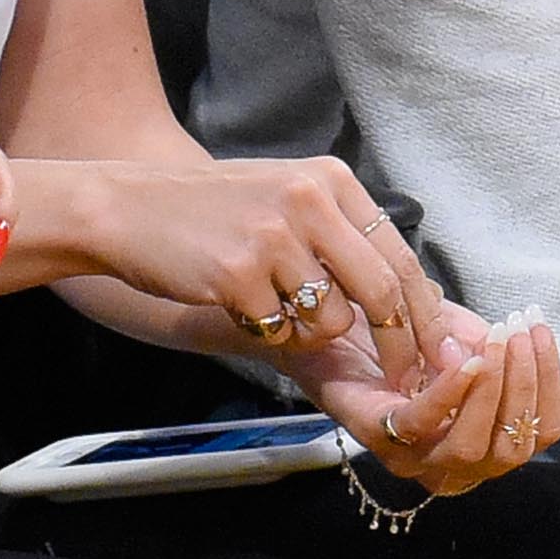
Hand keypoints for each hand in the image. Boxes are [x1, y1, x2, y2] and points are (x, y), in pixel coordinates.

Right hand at [86, 157, 447, 390]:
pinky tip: (234, 303)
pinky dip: (266, 333)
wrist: (122, 208)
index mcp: (328, 179)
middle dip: (400, 348)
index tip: (437, 354)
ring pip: (333, 321)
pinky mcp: (238, 273)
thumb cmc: (208, 211)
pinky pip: (281, 332)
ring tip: (269, 306)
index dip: (425, 314)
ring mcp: (272, 236)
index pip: (400, 256)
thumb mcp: (283, 198)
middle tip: (401, 379)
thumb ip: (340, 235)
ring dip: (310, 333)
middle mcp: (307, 199)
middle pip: (381, 292)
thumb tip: (412, 298)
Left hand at [286, 304, 559, 497]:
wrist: (336, 324)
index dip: (551, 386)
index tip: (541, 332)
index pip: (540, 434)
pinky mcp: (379, 439)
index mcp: (487, 451)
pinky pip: (426, 425)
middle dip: (526, 385)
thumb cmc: (411, 343)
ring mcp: (415, 460)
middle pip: (514, 446)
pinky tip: (465, 358)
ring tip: (498, 341)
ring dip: (495, 389)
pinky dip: (452, 393)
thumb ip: (532, 386)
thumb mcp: (482, 355)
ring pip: (476, 445)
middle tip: (521, 332)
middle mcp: (455, 469)